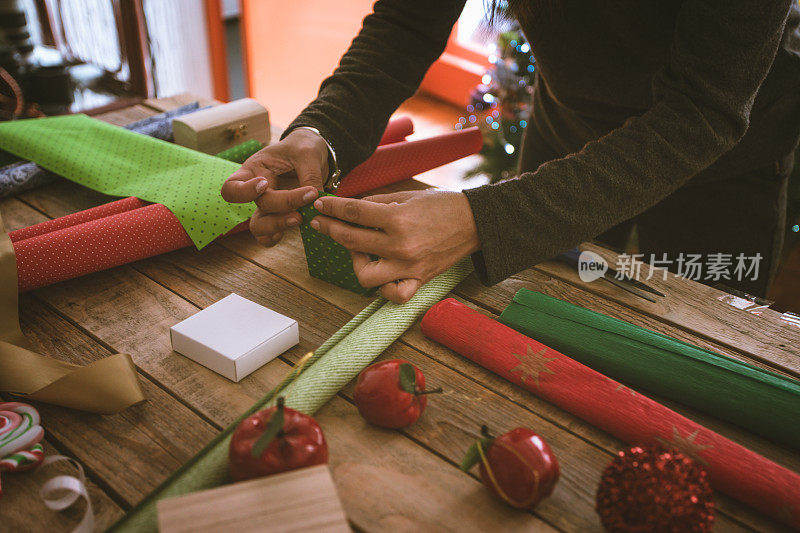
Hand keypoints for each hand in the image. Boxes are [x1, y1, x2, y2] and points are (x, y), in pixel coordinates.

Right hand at [220, 128, 327, 246]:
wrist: (312, 154)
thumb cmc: (303, 148)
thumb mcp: (308, 153)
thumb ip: (310, 176)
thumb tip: (315, 200)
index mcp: (254, 170)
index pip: (232, 187)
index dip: (244, 192)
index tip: (264, 183)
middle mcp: (256, 191)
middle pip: (259, 206)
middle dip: (284, 204)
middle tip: (309, 196)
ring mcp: (266, 206)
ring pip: (259, 226)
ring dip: (279, 225)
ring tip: (301, 218)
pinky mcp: (279, 216)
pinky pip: (268, 236)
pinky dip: (277, 237)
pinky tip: (295, 228)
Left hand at [310, 190, 479, 302]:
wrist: (475, 223)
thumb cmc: (443, 206)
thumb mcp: (408, 196)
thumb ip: (377, 202)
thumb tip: (351, 207)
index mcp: (398, 218)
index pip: (353, 212)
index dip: (332, 207)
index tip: (321, 205)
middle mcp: (400, 245)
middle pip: (351, 240)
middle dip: (330, 228)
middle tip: (322, 222)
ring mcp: (408, 266)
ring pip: (364, 275)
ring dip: (354, 261)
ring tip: (356, 250)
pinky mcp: (418, 279)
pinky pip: (393, 294)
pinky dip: (383, 289)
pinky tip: (380, 274)